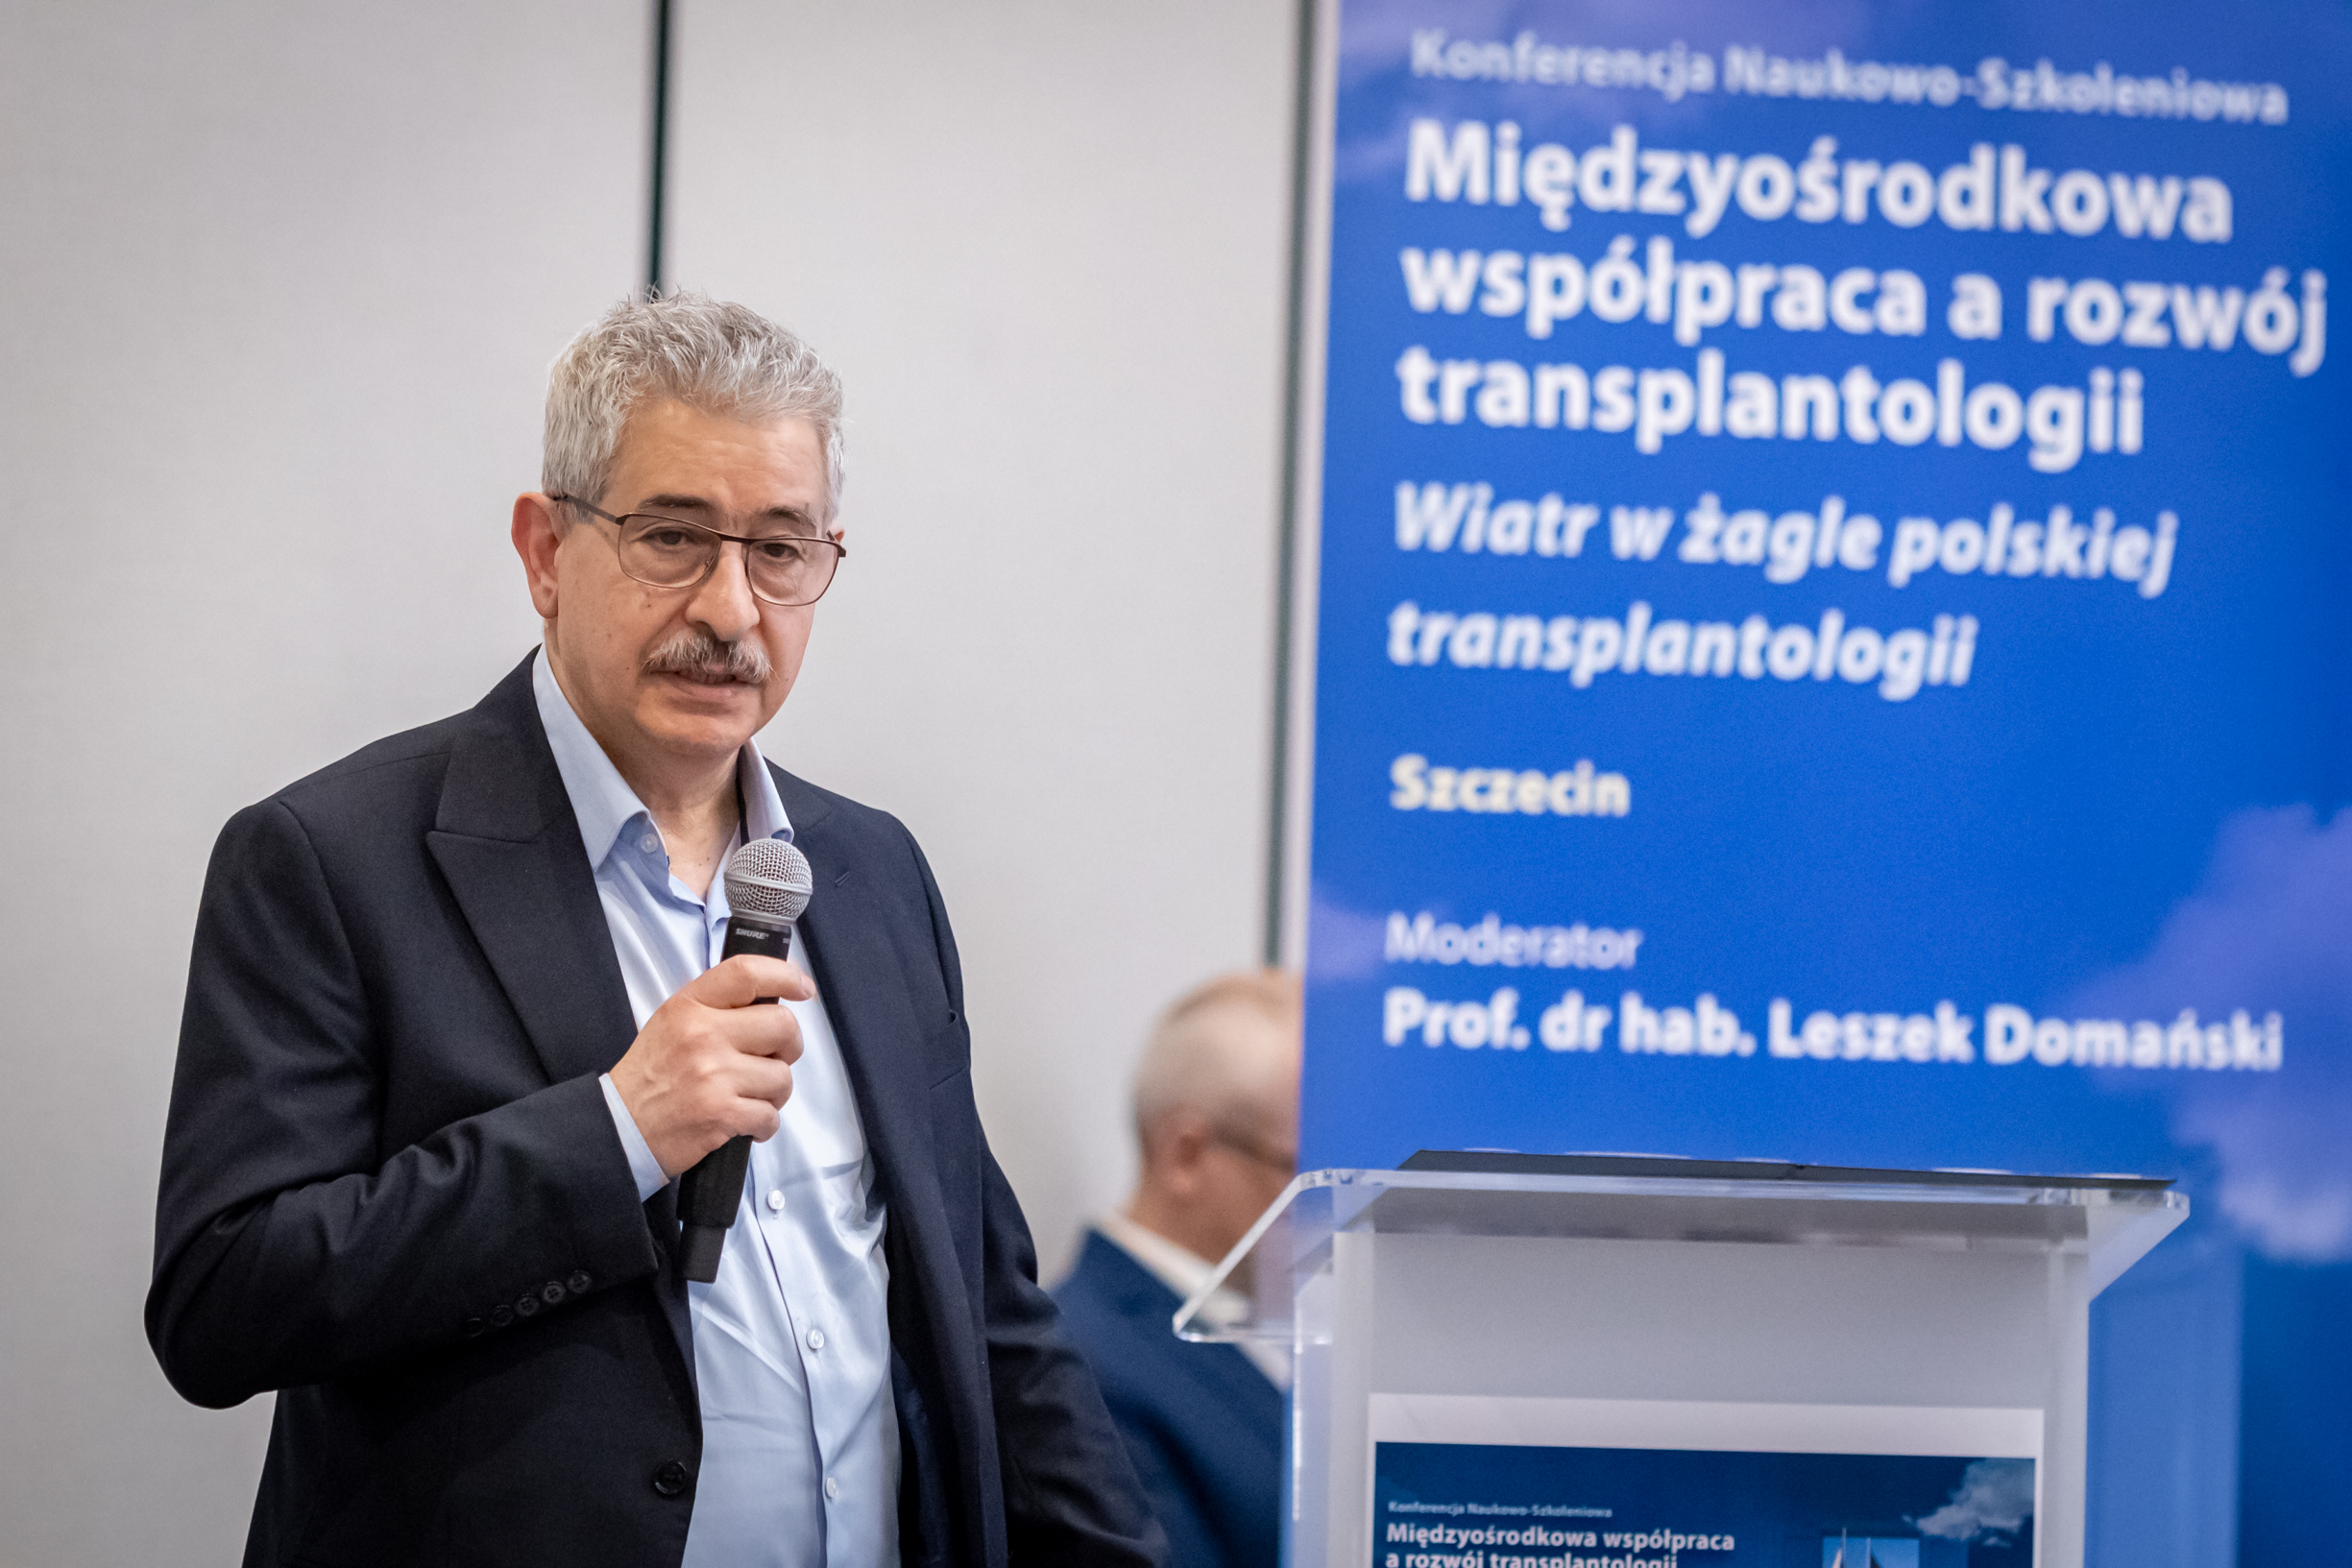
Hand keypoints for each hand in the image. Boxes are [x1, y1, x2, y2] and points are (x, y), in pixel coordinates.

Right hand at [608, 955, 812, 1177]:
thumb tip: (771, 1001)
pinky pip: (771, 1115)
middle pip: (782, 1026)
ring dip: (774, 1092)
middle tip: (774, 1059)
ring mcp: (714, 1075)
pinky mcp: (722, 1113)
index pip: (748, 974)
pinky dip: (764, 1124)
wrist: (622, 1128)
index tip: (803, 989)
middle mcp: (703, 1035)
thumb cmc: (651, 1077)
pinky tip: (745, 1123)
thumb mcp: (673, 1022)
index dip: (786, 976)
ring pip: (782, 1076)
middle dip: (789, 1047)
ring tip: (750, 1097)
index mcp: (690, 1006)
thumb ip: (717, 1007)